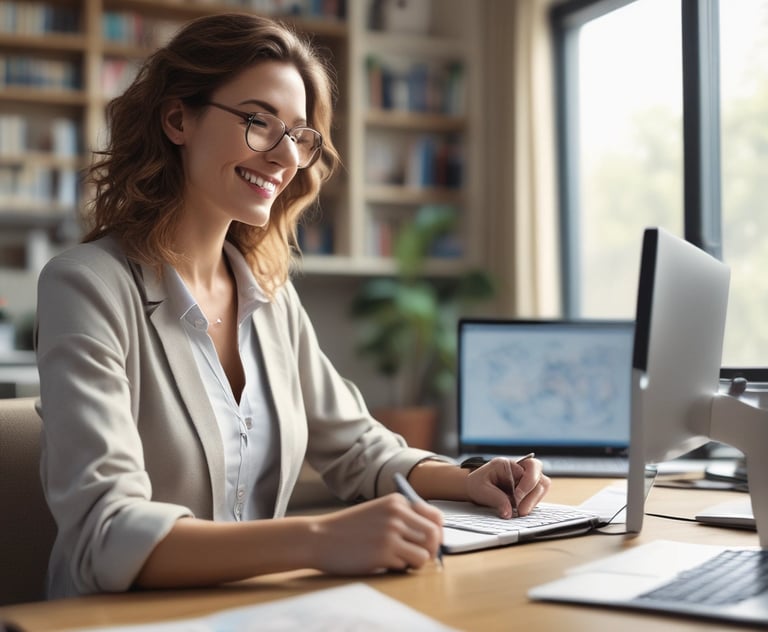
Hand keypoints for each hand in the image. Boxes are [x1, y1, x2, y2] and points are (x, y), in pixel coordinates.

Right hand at [309, 494, 442, 573]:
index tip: (430, 543)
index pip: (436, 517)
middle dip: (431, 550)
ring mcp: (391, 533)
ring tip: (399, 560)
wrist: (320, 537)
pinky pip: (407, 566)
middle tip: (418, 557)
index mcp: (397, 501)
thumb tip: (434, 537)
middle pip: (435, 536)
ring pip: (424, 554)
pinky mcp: (384, 552)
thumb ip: (404, 518)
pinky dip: (400, 568)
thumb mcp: (378, 511)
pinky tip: (384, 562)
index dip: (438, 533)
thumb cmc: (349, 528)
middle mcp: (397, 514)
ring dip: (415, 561)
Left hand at [465, 456, 550, 518]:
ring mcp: (526, 479)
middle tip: (521, 511)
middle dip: (532, 496)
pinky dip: (531, 504)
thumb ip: (496, 499)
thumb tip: (508, 512)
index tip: (516, 499)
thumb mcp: (481, 490)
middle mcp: (521, 469)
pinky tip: (520, 511)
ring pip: (542, 488)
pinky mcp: (528, 490)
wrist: (474, 488)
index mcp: (509, 463)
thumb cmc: (477, 484)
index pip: (530, 468)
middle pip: (540, 478)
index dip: (526, 486)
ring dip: (533, 501)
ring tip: (520, 512)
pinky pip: (537, 496)